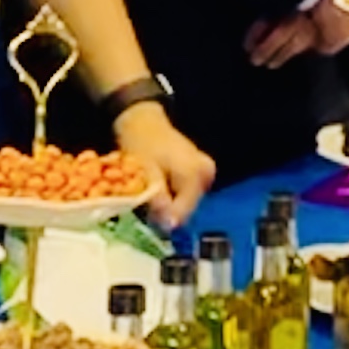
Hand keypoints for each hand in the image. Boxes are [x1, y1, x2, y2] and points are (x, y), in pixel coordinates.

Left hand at [117, 103, 218, 227]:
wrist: (144, 121)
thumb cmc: (141, 143)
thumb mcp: (145, 172)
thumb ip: (158, 199)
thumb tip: (169, 226)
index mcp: (194, 174)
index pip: (183, 214)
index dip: (161, 220)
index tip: (143, 216)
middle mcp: (207, 174)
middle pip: (185, 210)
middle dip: (164, 212)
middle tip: (143, 201)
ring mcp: (207, 173)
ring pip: (186, 204)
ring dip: (168, 204)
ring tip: (150, 191)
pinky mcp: (203, 173)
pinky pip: (187, 194)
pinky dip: (173, 195)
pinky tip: (160, 186)